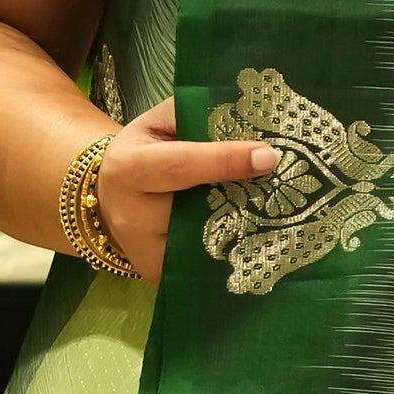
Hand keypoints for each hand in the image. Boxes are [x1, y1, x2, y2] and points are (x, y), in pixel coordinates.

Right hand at [93, 95, 276, 282]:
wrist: (110, 197)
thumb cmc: (145, 151)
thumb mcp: (160, 123)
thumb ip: (197, 116)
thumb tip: (250, 119)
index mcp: (130, 168)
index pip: (180, 166)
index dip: (224, 161)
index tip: (267, 156)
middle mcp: (133, 217)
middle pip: (198, 212)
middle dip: (243, 201)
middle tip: (283, 188)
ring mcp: (145, 254)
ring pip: (205, 246)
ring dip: (245, 230)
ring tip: (278, 214)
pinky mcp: (159, 277)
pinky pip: (203, 269)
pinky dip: (232, 254)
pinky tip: (260, 240)